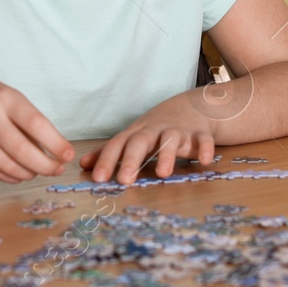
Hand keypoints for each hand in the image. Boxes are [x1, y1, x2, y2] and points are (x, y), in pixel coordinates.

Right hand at [0, 75, 74, 183]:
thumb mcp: (8, 95)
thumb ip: (27, 119)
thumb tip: (52, 148)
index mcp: (4, 99)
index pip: (36, 124)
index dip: (56, 143)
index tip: (68, 154)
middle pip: (23, 151)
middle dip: (46, 165)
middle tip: (58, 169)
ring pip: (9, 166)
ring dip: (30, 172)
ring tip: (40, 170)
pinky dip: (13, 176)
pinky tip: (22, 173)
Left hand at [81, 110, 218, 184]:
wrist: (190, 106)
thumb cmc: (156, 128)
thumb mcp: (132, 137)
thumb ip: (110, 152)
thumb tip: (82, 164)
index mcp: (136, 134)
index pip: (117, 145)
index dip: (106, 161)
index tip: (97, 179)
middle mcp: (155, 131)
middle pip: (140, 142)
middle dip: (131, 160)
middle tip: (125, 180)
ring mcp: (178, 131)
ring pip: (171, 139)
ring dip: (167, 155)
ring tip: (163, 173)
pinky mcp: (199, 134)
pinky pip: (203, 140)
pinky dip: (205, 148)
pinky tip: (204, 161)